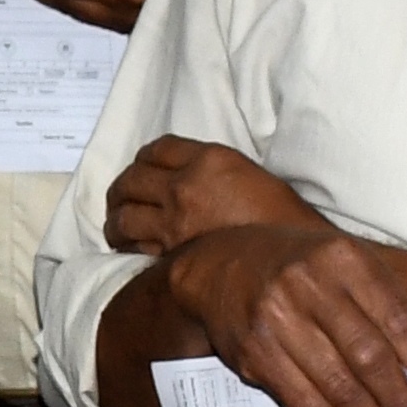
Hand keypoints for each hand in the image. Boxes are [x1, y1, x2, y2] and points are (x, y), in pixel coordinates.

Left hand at [102, 131, 311, 258]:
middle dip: (120, 190)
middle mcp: (186, 185)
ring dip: (115, 221)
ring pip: (123, 216)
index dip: (143, 159)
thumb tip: (184, 178)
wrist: (292, 258)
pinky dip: (127, 246)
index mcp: (210, 158)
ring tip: (117, 228)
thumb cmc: (281, 219)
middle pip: (130, 179)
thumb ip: (211, 170)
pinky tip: (129, 249)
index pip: (157, 148)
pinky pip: (135, 246)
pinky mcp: (172, 253)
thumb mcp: (249, 174)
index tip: (141, 169)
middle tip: (118, 200)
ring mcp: (175, 220)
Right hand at [151, 217, 406, 406]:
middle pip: (366, 355)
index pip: (395, 317)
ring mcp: (276, 321)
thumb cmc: (299, 268)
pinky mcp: (253, 355)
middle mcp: (307, 285)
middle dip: (396, 398)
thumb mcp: (344, 264)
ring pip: (335, 385)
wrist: (219, 266)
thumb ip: (382, 306)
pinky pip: (302, 402)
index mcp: (342, 257)